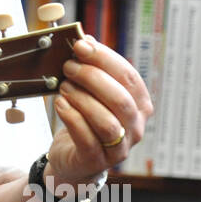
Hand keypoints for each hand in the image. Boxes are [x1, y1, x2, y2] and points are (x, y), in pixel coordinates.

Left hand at [47, 34, 153, 184]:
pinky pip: (87, 139)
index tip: (81, 45)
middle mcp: (135, 127)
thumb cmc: (85, 119)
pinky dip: (72, 117)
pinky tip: (60, 104)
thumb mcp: (92, 93)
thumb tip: (85, 40)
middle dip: (92, 77)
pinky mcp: (96, 161)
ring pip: (107, 122)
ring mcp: (119, 148)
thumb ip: (92, 69)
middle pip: (121, 99)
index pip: (129, 77)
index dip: (105, 58)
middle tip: (69, 66)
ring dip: (82, 99)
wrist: (74, 158)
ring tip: (64, 86)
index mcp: (139, 105)